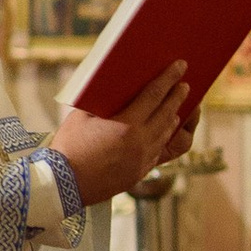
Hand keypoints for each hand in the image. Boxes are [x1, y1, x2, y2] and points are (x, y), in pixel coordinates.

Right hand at [48, 62, 194, 208]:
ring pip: (166, 134)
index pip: (155, 95)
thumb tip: (114, 90)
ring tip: (178, 108)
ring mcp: (143, 160)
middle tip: (186, 85)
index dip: (169, 78)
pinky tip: (163, 132)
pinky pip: (158, 151)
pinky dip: (164, 138)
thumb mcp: (82, 116)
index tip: (181, 66)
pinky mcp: (139, 173)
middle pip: (167, 114)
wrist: (65, 185)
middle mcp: (141, 142)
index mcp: (127, 124)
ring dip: (174, 117)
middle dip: (178, 97)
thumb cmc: (69, 146)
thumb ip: (102, 103)